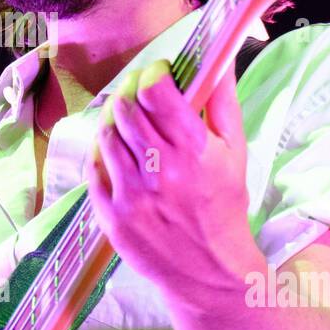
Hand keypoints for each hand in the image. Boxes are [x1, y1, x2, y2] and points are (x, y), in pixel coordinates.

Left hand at [86, 57, 258, 306]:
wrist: (210, 272)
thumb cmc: (224, 207)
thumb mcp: (235, 152)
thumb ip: (222, 102)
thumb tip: (218, 58)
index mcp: (194, 150)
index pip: (157, 92)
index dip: (153, 74)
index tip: (158, 74)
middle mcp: (160, 170)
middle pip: (127, 109)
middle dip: (130, 91)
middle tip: (137, 91)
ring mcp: (132, 194)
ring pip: (106, 135)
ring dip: (114, 119)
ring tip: (127, 120)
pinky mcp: (112, 216)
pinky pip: (94, 169)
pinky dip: (101, 153)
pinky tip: (115, 150)